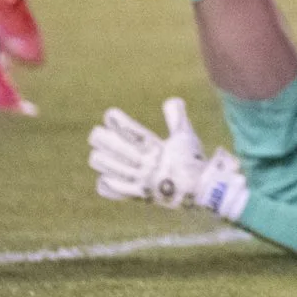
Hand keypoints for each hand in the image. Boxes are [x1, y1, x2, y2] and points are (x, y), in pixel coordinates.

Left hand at [88, 98, 243, 213]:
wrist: (201, 190)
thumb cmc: (193, 160)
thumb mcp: (186, 136)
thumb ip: (176, 118)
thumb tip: (173, 99)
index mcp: (158, 148)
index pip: (135, 132)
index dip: (120, 122)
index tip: (109, 114)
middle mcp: (148, 165)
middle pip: (118, 149)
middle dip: (102, 139)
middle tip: (96, 134)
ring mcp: (142, 182)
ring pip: (113, 169)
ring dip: (102, 160)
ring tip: (97, 154)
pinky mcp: (139, 196)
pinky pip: (116, 191)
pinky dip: (108, 184)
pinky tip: (104, 177)